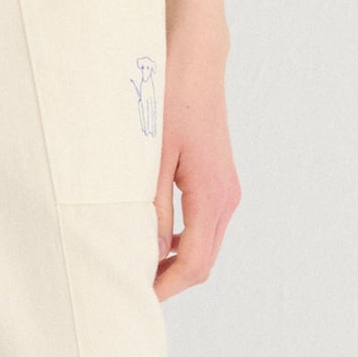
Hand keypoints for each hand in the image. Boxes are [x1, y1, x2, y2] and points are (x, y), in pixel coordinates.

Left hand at [153, 29, 238, 297]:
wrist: (195, 60)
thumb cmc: (169, 99)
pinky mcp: (219, 182)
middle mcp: (227, 198)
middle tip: (130, 288)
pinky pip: (204, 227)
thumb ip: (152, 208)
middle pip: (203, 262)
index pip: (193, 263)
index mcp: (212, 195)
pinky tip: (151, 239)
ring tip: (135, 266)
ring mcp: (227, 191)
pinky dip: (182, 243)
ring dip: (175, 264)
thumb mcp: (150, 157)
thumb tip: (148, 252)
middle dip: (170, 282)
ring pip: (205, 247)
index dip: (165, 287)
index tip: (134, 296)